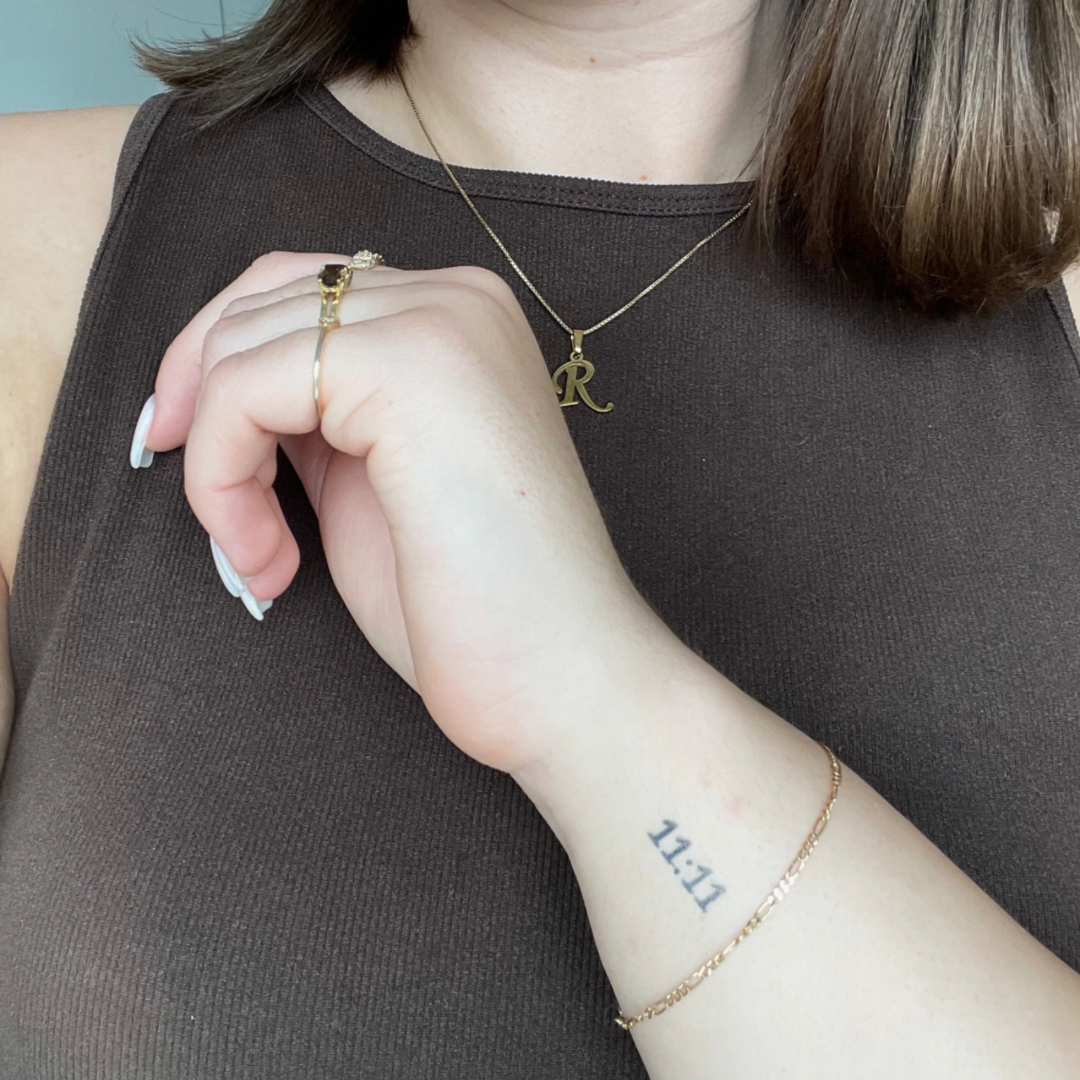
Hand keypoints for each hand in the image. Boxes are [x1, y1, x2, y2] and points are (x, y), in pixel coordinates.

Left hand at [140, 252, 676, 773]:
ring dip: (218, 468)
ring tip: (260, 557)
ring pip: (240, 349)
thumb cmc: (476, 605)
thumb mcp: (375, 479)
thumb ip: (319, 414)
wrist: (562, 679)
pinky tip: (268, 560)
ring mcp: (439, 322)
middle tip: (228, 526)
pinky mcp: (409, 366)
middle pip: (258, 304)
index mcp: (461, 321)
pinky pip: (244, 390)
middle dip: (206, 417)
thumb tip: (218, 391)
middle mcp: (457, 298)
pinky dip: (222, 482)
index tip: (186, 450)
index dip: (219, 365)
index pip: (300, 291)